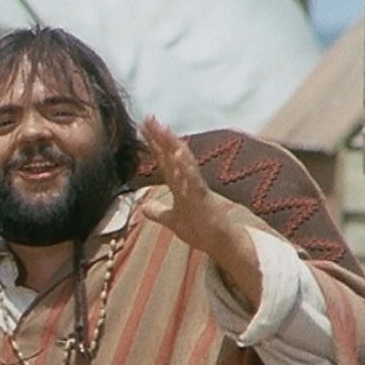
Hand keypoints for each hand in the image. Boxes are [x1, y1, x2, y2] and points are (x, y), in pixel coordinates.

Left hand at [139, 116, 260, 305]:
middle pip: (171, 156)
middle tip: (149, 119)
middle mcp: (187, 182)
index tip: (142, 126)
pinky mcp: (204, 199)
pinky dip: (186, 168)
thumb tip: (145, 208)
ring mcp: (196, 188)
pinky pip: (194, 180)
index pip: (163, 160)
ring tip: (163, 130)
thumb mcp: (172, 221)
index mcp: (179, 185)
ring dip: (173, 146)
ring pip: (183, 163)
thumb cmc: (200, 230)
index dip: (153, 144)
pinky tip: (179, 154)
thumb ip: (159, 213)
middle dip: (160, 138)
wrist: (221, 245)